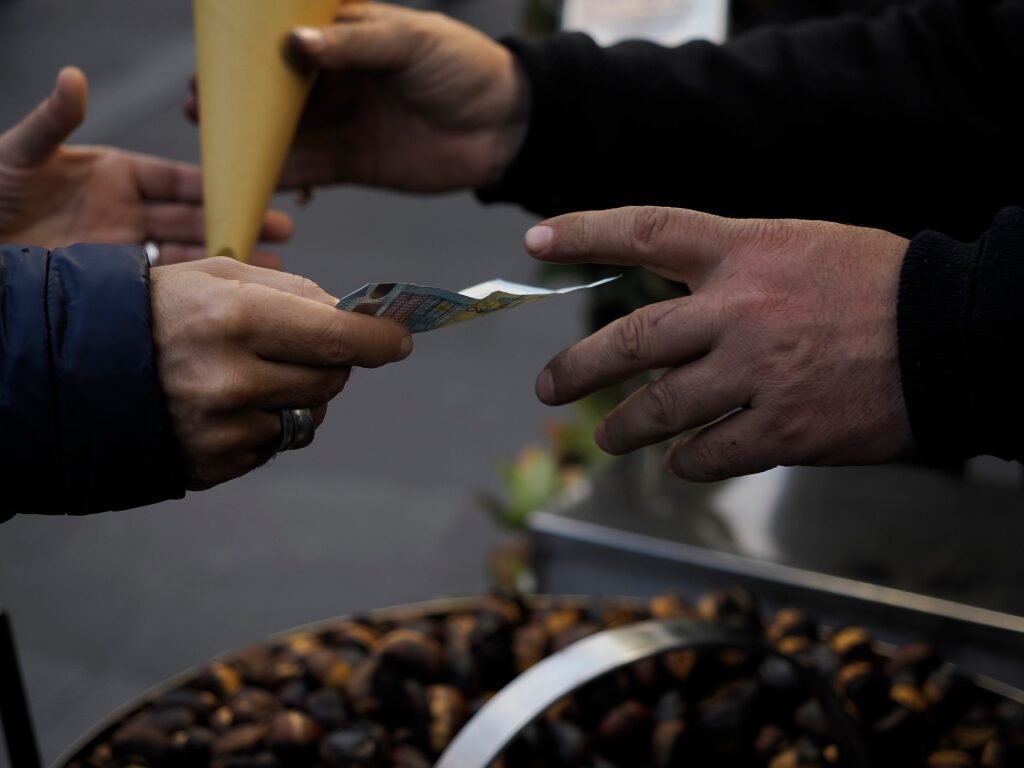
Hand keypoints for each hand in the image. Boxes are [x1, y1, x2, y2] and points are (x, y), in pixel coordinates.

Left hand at [0, 67, 287, 267]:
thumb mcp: (19, 154)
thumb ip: (53, 120)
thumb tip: (73, 77)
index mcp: (113, 173)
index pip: (177, 179)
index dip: (217, 185)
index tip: (254, 190)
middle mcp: (126, 211)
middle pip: (194, 217)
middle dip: (240, 223)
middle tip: (283, 230)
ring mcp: (124, 248)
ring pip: (189, 252)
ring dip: (229, 258)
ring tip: (274, 269)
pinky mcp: (117, 281)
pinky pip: (166, 282)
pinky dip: (200, 285)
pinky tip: (232, 291)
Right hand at [150, 257, 411, 489]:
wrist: (76, 369)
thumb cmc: (157, 309)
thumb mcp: (216, 274)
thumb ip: (291, 290)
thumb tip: (352, 314)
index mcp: (234, 319)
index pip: (337, 336)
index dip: (378, 339)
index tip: (400, 340)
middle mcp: (231, 378)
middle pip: (331, 380)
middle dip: (334, 362)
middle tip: (308, 346)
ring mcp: (222, 428)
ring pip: (309, 416)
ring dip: (302, 394)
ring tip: (255, 372)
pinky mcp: (215, 463)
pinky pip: (275, 442)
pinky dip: (269, 421)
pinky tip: (229, 402)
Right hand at [186, 3, 529, 192]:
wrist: (506, 126)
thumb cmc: (463, 67)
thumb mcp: (410, 42)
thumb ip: (355, 44)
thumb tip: (294, 43)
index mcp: (348, 39)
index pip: (287, 45)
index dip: (249, 57)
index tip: (215, 66)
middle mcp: (338, 82)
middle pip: (278, 94)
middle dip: (240, 104)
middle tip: (202, 111)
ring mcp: (344, 124)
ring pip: (288, 134)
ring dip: (254, 142)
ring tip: (216, 148)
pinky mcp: (355, 163)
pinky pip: (311, 170)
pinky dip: (283, 176)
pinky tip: (252, 180)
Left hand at [527, 206, 914, 481]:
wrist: (953, 335)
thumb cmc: (876, 285)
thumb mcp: (798, 246)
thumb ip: (732, 269)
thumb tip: (676, 304)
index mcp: (744, 251)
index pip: (645, 232)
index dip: (584, 234)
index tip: (536, 242)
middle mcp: (739, 309)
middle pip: (632, 340)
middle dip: (578, 369)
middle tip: (548, 388)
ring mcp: (758, 373)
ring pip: (661, 408)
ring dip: (624, 428)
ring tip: (607, 438)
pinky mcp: (783, 430)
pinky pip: (710, 454)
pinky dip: (686, 462)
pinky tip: (680, 462)